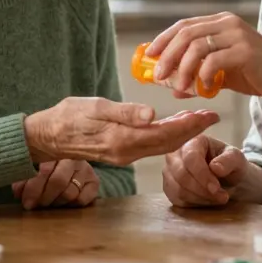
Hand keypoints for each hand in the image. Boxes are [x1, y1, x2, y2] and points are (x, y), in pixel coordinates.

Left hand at [11, 160, 98, 209]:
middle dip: (42, 197)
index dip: (33, 188)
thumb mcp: (34, 164)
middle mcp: (74, 157)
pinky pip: (82, 199)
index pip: (45, 169)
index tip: (25, 200)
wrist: (70, 156)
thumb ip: (25, 176)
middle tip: (33, 205)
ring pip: (69, 193)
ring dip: (54, 202)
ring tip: (46, 204)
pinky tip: (63, 203)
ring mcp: (86, 169)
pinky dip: (71, 205)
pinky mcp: (94, 181)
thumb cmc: (46, 161)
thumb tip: (18, 192)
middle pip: (58, 182)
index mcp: (56, 149)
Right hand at [24, 97, 219, 164]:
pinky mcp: (121, 151)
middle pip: (168, 143)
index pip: (166, 134)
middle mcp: (127, 152)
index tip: (209, 114)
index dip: (190, 125)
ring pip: (161, 145)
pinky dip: (167, 134)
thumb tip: (152, 115)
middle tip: (213, 115)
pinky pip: (151, 144)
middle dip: (193, 129)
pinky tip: (173, 124)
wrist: (48, 136)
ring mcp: (124, 154)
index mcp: (123, 140)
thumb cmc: (68, 117)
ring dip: (182, 132)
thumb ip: (125, 112)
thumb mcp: (95, 107)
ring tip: (198, 117)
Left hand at [146, 12, 261, 102]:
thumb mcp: (223, 74)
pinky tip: (202, 87)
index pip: (184, 25)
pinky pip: (213, 60)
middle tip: (158, 75)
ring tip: (179, 86)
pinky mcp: (245, 51)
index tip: (149, 55)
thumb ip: (199, 75)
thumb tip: (173, 87)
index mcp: (222, 22)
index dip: (164, 39)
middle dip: (168, 55)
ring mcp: (237, 34)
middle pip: (186, 33)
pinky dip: (202, 74)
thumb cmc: (257, 75)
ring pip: (197, 46)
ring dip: (182, 68)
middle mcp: (228, 23)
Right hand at [162, 135, 247, 206]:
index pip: (191, 158)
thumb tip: (215, 168)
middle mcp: (175, 153)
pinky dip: (194, 204)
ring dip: (200, 198)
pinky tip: (207, 200)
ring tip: (217, 198)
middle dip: (203, 190)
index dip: (202, 175)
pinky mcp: (168, 186)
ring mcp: (169, 170)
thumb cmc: (230, 164)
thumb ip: (229, 160)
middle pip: (181, 175)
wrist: (226, 177)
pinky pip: (176, 199)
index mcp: (192, 141)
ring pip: (178, 189)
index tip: (216, 188)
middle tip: (222, 197)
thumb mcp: (236, 158)